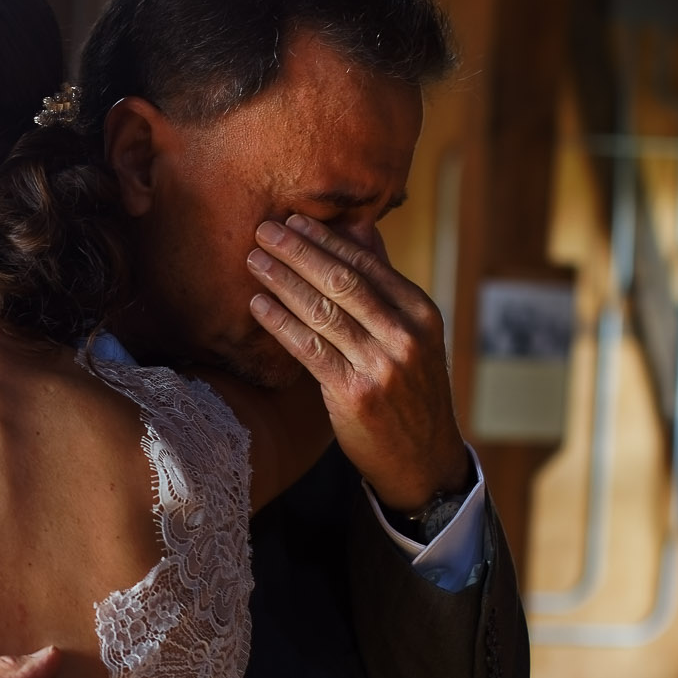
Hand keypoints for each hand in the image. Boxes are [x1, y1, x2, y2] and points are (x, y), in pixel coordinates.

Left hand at [246, 213, 472, 510]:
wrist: (422, 457)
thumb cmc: (409, 387)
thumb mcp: (413, 332)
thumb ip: (384, 281)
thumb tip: (360, 227)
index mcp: (421, 312)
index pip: (366, 264)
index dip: (326, 239)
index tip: (293, 220)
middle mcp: (405, 334)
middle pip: (342, 281)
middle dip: (299, 251)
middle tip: (264, 229)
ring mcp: (381, 365)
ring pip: (323, 311)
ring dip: (283, 281)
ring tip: (254, 260)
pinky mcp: (354, 394)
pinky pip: (309, 350)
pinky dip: (280, 323)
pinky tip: (258, 305)